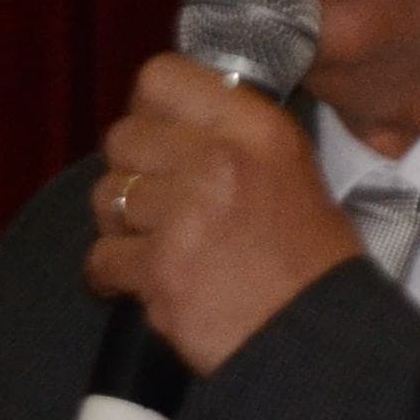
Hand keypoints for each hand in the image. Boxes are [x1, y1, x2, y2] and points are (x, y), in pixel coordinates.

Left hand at [85, 56, 361, 372]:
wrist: (318, 342)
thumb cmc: (310, 265)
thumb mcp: (291, 171)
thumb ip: (232, 138)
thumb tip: (167, 123)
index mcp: (257, 129)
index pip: (160, 78)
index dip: (150, 111)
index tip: (160, 139)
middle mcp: (220, 161)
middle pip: (122, 138)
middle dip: (132, 173)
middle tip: (159, 204)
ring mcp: (186, 216)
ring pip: (107, 197)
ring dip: (122, 225)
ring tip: (158, 247)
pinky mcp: (160, 271)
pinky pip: (101, 258)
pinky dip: (114, 276)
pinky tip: (146, 284)